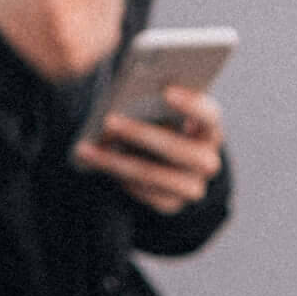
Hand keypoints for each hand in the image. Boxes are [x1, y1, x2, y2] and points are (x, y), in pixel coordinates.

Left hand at [72, 87, 225, 214]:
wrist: (165, 158)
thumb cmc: (160, 119)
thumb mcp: (162, 109)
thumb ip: (152, 101)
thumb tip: (126, 99)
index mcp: (210, 128)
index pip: (208, 115)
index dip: (190, 104)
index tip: (165, 90)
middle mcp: (208, 160)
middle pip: (178, 150)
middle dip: (141, 134)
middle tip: (108, 120)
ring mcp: (192, 186)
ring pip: (154, 176)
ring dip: (116, 162)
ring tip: (86, 148)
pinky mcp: (171, 205)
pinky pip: (143, 193)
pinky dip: (117, 177)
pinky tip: (95, 162)